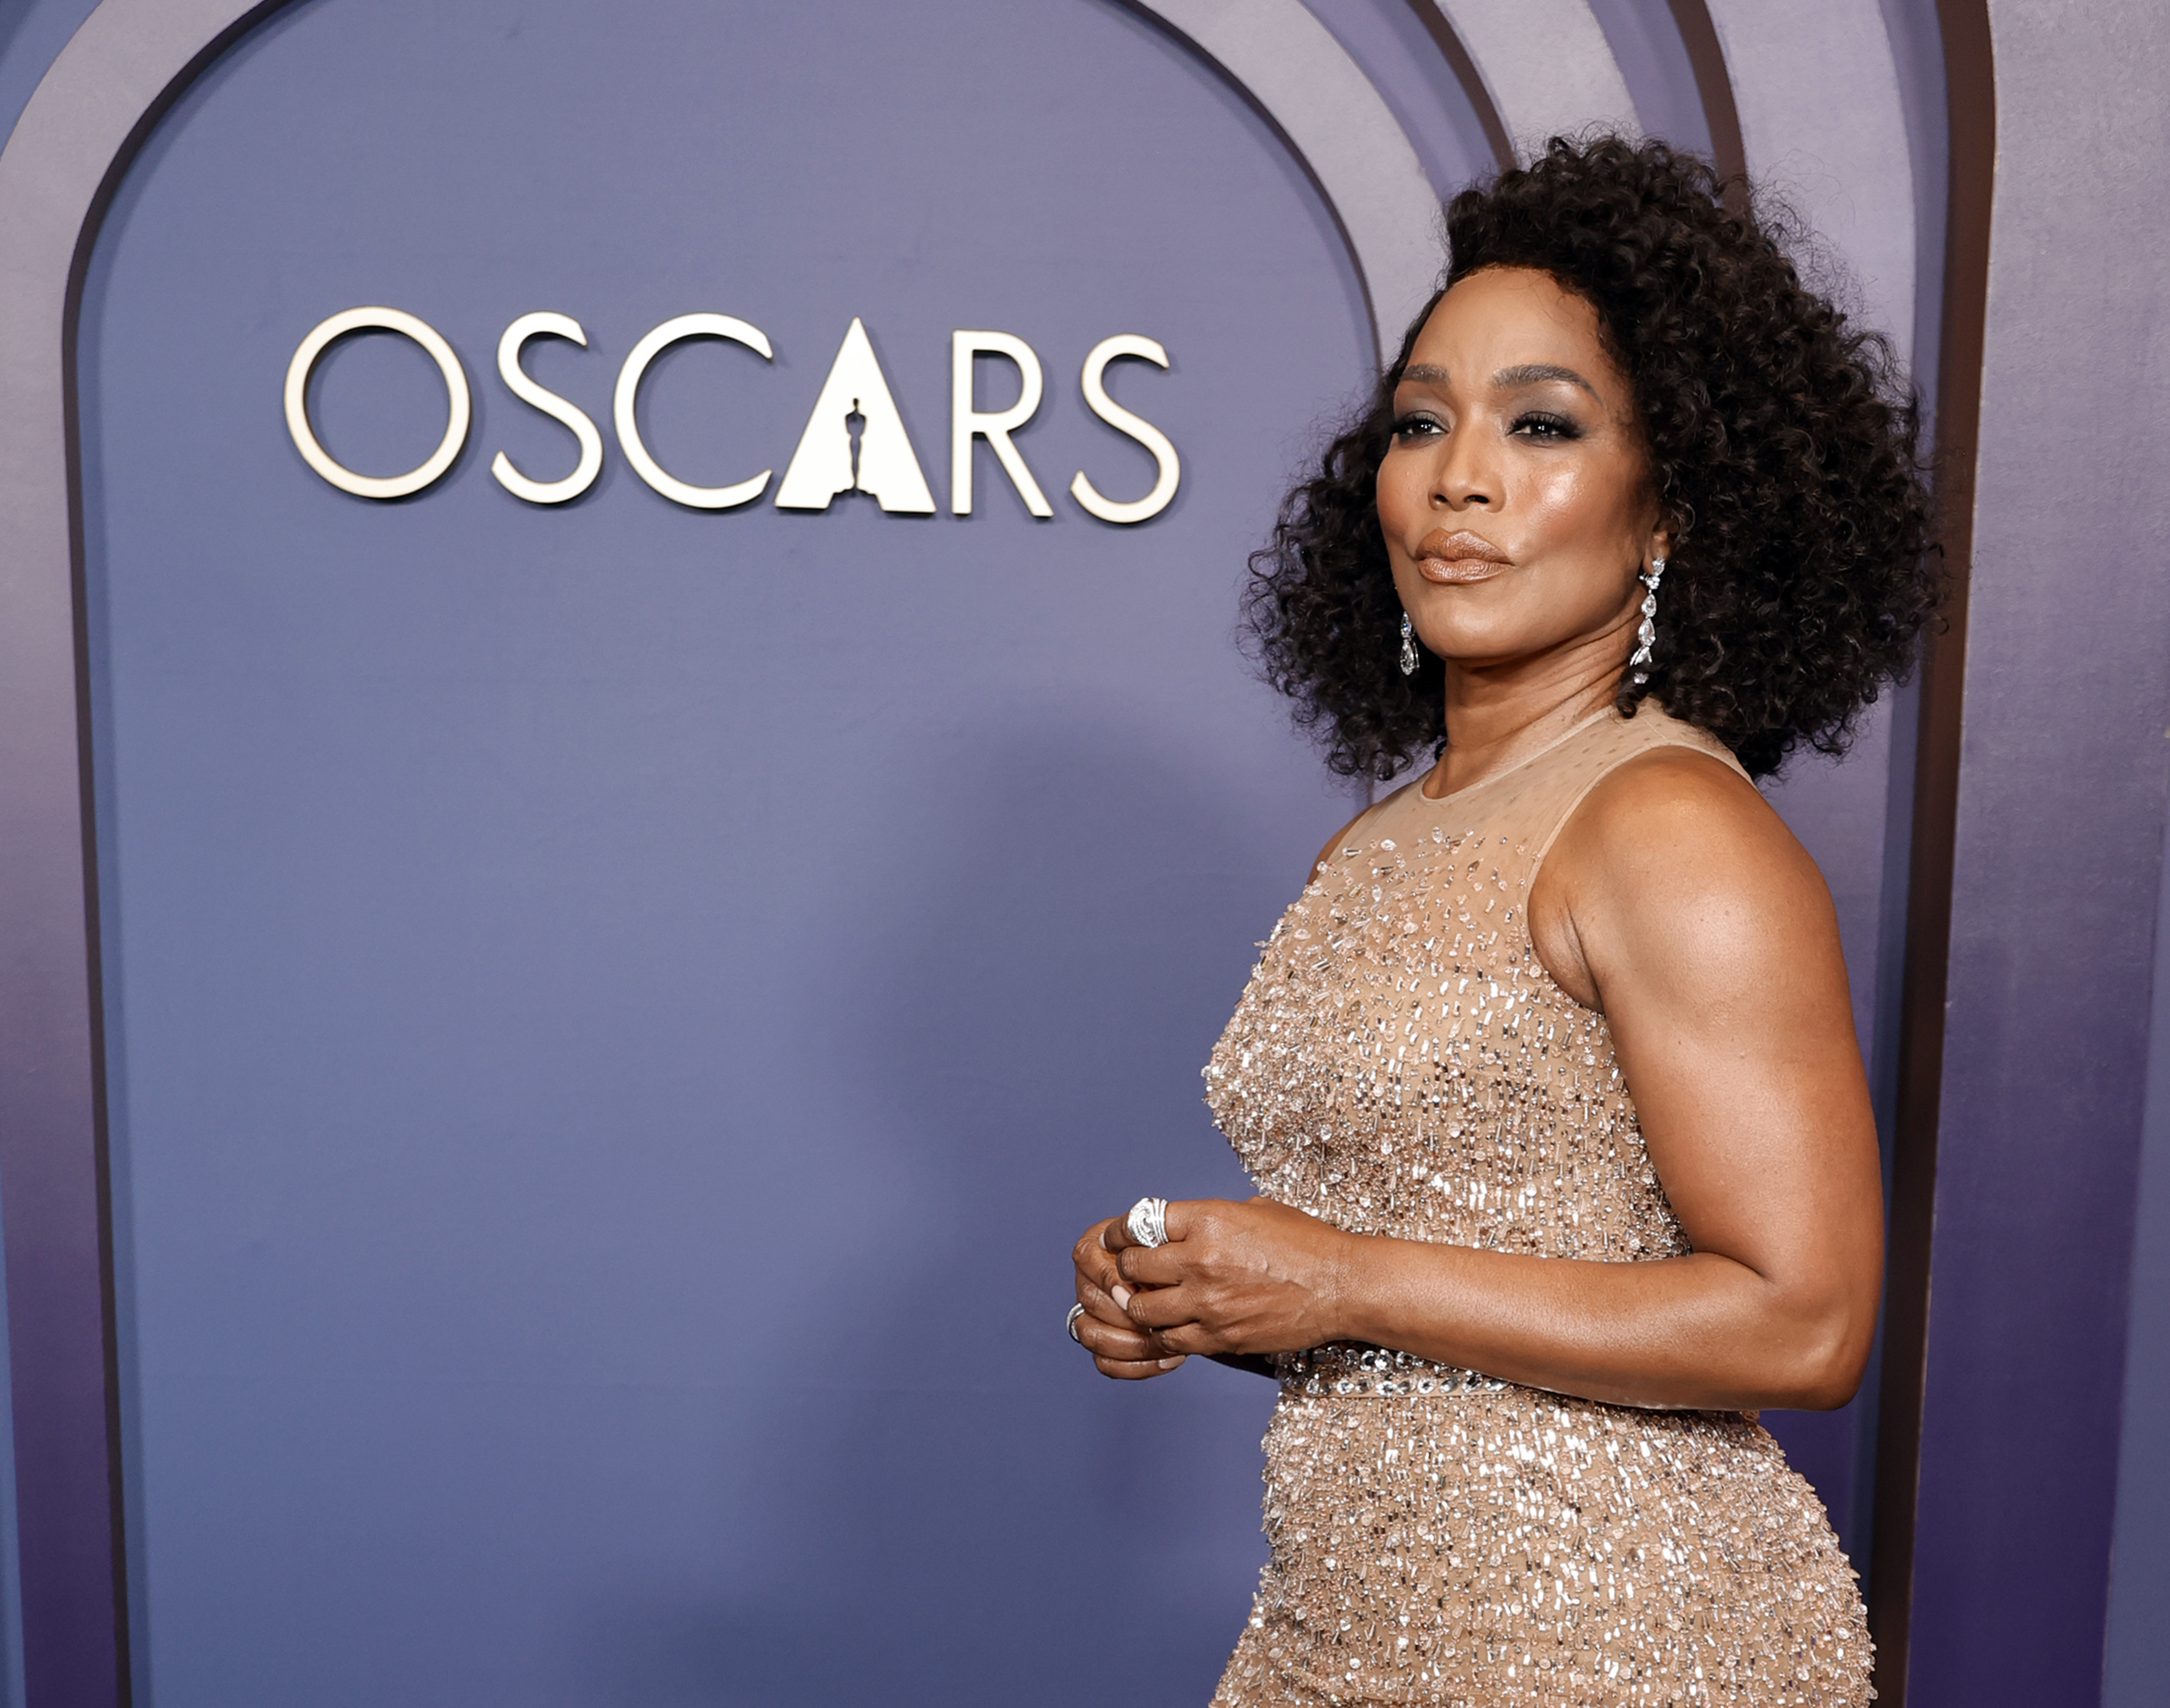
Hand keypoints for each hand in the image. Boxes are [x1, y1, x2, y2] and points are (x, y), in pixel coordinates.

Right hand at [1070, 1216, 1187, 1379]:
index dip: (1113, 1275)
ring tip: (1170, 1341)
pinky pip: (1106, 1363)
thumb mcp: (1170, 1241)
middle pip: (1091, 1301)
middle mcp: (1086, 1281)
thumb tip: (1157, 1281)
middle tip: (1165, 1317)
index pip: (1088, 1259)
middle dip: (1129, 1313)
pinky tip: (1170, 1358)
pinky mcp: (1104, 1342)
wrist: (1188, 1274)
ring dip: (1133, 1344)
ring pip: (1092, 1336)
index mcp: (1094, 1248)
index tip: (1145, 1285)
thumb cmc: (1180, 1250)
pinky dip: (1138, 1366)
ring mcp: (1090, 1314)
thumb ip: (1157, 1249)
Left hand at [1105, 1197, 1348, 1357]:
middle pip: (1133, 1268)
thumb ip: (1211, 1218)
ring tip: (1148, 1300)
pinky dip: (1165, 1333)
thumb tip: (1179, 1226)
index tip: (1118, 1238)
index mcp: (1208, 1220)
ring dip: (1139, 1305)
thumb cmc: (1304, 1243)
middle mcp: (1201, 1260)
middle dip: (1125, 1270)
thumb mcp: (1254, 1210)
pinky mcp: (1220, 1337)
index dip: (1122, 1232)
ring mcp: (1209, 1303)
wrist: (1341, 1285)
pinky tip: (1174, 1324)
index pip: (1139, 1223)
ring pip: (1143, 1310)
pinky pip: (1172, 1339)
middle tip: (1128, 1272)